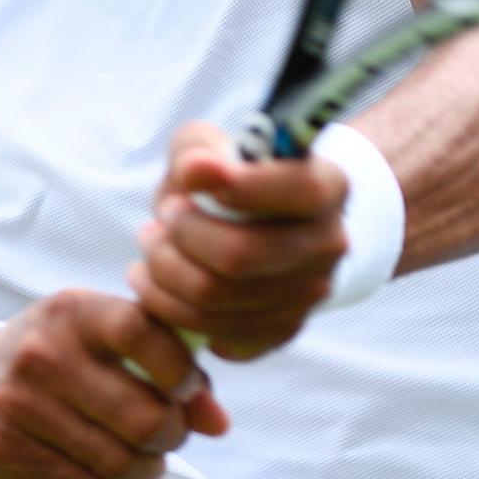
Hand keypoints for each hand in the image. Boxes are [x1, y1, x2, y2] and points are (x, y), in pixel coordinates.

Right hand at [0, 290, 228, 478]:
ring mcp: (18, 402)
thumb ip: (166, 370)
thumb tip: (218, 423)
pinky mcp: (4, 448)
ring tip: (144, 464)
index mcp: (71, 311)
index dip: (180, 369)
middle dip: (171, 436)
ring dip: (148, 472)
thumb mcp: (99, 345)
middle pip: (144, 414)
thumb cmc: (54, 364)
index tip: (183, 389)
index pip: (142, 331)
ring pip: (120, 460)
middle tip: (165, 438)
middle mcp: (40, 351)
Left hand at [127, 122, 349, 361]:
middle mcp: (328, 245)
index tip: (188, 178)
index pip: (296, 189)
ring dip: (163, 272)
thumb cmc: (228, 175)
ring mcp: (309, 294)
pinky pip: (216, 333)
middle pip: (239, 255)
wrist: (259, 221)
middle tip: (158, 220)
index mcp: (327, 187)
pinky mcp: (283, 329)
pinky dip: (171, 309)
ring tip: (150, 247)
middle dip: (180, 236)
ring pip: (216, 299)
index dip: (235, 186)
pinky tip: (160, 284)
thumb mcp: (209, 145)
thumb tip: (195, 172)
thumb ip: (197, 149)